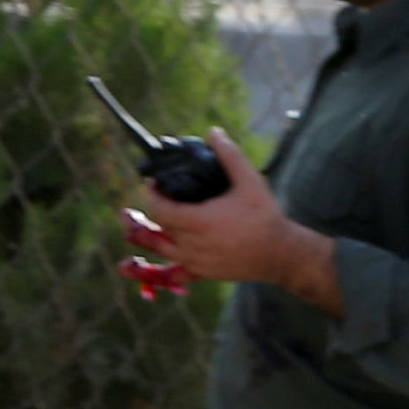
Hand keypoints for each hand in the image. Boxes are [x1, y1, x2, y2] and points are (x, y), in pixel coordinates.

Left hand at [131, 130, 339, 310]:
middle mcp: (191, 244)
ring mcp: (194, 261)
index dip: (152, 194)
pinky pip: (170, 277)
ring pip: (158, 250)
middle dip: (144, 213)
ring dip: (141, 238)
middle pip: (157, 228)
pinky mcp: (201, 273)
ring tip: (129, 225)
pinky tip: (131, 268)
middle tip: (136, 202)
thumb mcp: (250, 181)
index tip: (152, 183)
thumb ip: (229, 155)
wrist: (279, 254)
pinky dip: (151, 274)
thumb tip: (213, 132)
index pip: (160, 208)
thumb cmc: (265, 216)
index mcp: (199, 221)